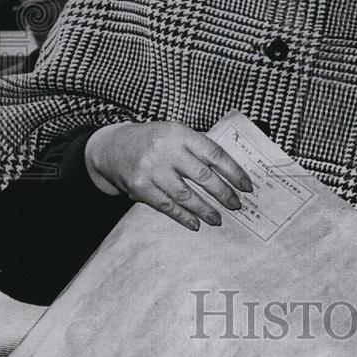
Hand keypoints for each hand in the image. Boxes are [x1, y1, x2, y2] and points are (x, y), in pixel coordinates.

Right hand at [85, 122, 252, 230]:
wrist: (110, 147)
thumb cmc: (150, 140)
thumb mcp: (174, 133)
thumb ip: (196, 148)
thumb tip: (228, 173)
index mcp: (179, 133)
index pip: (213, 153)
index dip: (233, 171)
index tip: (246, 185)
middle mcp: (166, 150)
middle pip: (202, 176)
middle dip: (223, 193)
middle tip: (236, 205)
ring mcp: (151, 169)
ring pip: (185, 195)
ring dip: (205, 209)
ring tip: (218, 219)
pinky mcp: (139, 187)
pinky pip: (166, 205)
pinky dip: (183, 216)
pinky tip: (195, 223)